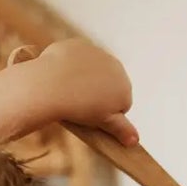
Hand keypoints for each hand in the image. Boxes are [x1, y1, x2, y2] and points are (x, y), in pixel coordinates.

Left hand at [6, 40, 138, 145]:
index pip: (122, 103)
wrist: (51, 86)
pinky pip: (79, 57)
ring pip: (95, 70)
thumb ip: (122, 130)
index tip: (93, 115)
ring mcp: (97, 53)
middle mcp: (116, 66)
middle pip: (110, 84)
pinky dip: (72, 66)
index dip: (107, 112)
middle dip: (100, 93)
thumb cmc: (79, 107)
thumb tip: (135, 140)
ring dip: (87, 78)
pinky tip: (62, 76)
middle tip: (81, 104)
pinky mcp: (79, 45)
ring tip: (71, 91)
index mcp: (125, 86)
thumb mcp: (104, 122)